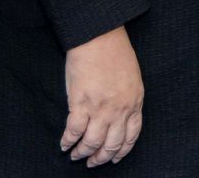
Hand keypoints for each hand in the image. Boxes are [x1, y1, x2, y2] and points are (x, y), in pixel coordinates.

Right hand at [62, 26, 142, 166]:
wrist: (99, 35)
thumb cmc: (114, 50)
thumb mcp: (132, 77)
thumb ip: (127, 98)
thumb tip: (117, 116)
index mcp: (134, 102)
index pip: (130, 137)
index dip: (120, 152)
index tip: (113, 158)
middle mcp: (120, 110)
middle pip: (111, 145)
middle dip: (100, 158)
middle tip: (92, 163)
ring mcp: (100, 108)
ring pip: (92, 143)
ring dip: (82, 153)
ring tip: (76, 155)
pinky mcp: (81, 103)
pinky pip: (74, 131)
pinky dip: (68, 141)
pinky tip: (64, 144)